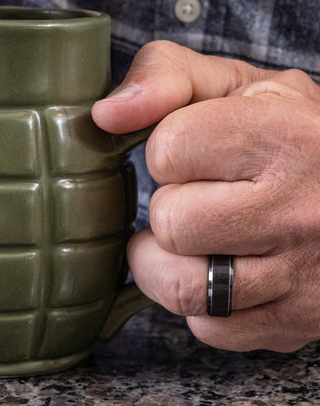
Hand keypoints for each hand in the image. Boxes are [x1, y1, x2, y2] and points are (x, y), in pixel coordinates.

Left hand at [92, 40, 319, 351]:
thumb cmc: (283, 129)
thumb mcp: (232, 83)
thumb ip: (164, 78)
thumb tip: (105, 114)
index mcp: (286, 135)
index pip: (169, 150)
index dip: (167, 148)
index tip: (192, 149)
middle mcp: (301, 210)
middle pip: (171, 222)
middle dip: (170, 203)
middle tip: (198, 193)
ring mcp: (303, 275)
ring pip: (182, 287)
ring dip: (168, 259)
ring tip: (191, 235)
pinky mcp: (296, 322)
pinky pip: (209, 327)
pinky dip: (201, 301)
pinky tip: (220, 267)